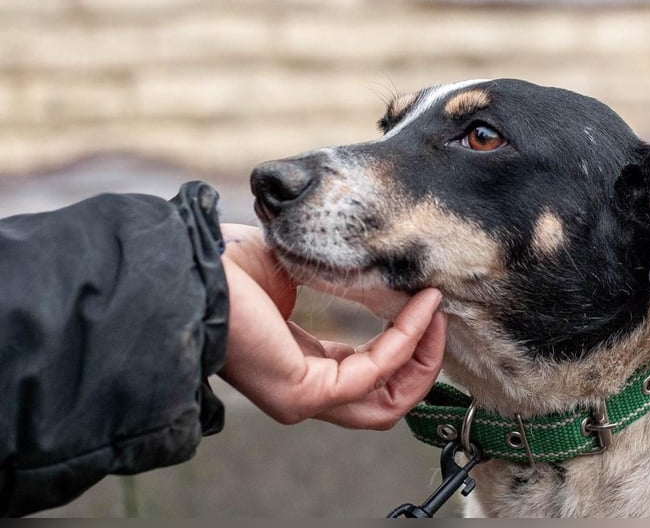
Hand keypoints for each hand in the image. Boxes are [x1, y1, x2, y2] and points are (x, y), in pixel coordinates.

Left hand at [217, 224, 446, 428]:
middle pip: (385, 401)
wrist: (192, 265)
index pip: (368, 373)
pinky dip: (406, 340)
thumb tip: (378, 266)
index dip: (404, 342)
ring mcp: (305, 398)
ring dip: (422, 356)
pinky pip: (375, 372)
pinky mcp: (306, 391)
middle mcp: (306, 389)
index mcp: (303, 363)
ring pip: (387, 401)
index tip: (424, 303)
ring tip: (437, 314)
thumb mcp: (298, 272)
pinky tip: (421, 307)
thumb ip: (339, 283)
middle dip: (422, 361)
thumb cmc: (230, 266)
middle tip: (439, 318)